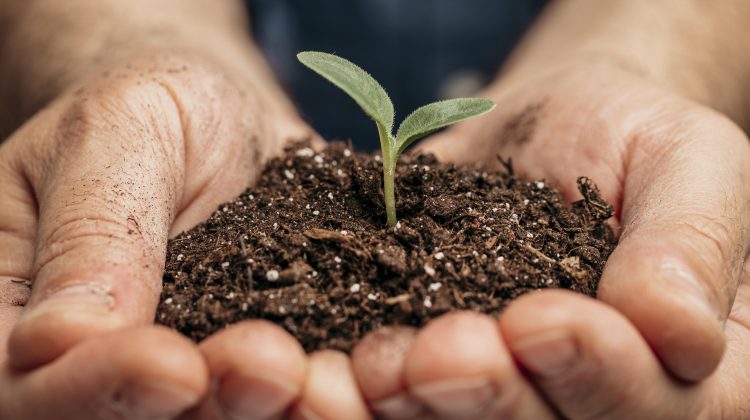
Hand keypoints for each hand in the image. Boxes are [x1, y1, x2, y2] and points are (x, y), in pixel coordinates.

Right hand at [0, 52, 325, 418]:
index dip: (97, 391)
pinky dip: (354, 379)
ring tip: (339, 378)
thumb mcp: (109, 136)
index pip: (33, 388)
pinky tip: (390, 360)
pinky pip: (312, 377)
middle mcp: (117, 362)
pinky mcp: (282, 354)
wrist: (216, 112)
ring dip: (295, 408)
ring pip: (241, 414)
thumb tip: (61, 340)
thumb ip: (90, 230)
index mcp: (27, 316)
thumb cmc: (146, 107)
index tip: (172, 365)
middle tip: (275, 369)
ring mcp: (204, 368)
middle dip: (220, 406)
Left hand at [344, 62, 749, 417]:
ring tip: (375, 363)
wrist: (547, 132)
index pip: (655, 403)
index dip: (598, 372)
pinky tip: (328, 370)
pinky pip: (404, 398)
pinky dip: (362, 396)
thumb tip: (677, 332)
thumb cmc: (629, 138)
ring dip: (413, 408)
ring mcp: (511, 391)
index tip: (538, 319)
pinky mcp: (435, 372)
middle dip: (491, 398)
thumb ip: (689, 243)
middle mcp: (596, 398)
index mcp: (691, 371)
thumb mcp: (688, 162)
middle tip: (439, 353)